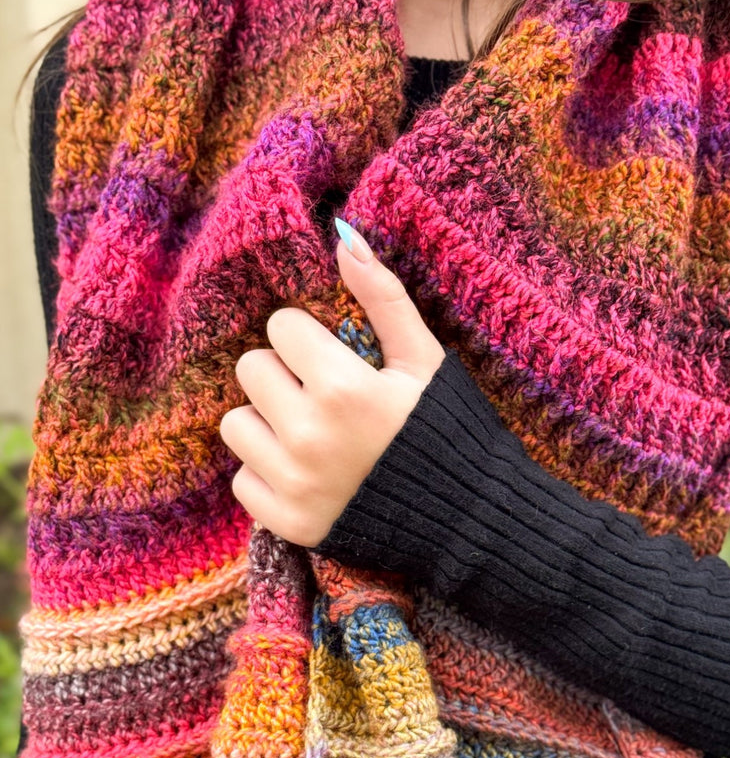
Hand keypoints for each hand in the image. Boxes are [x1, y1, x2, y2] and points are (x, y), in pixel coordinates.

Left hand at [220, 219, 445, 546]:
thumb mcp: (423, 360)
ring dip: (266, 423)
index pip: (280, 328)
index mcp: (342, 387)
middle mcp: (308, 436)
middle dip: (282, 375)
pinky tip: (307, 474)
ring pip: (236, 424)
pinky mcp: (286, 522)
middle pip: (250, 369)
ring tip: (310, 434)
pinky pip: (242, 480)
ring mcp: (293, 484)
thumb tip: (342, 235)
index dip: (308, 339)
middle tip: (320, 396)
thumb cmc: (447, 431)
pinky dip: (268, 475)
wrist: (465, 521)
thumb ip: (382, 296)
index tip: (335, 360)